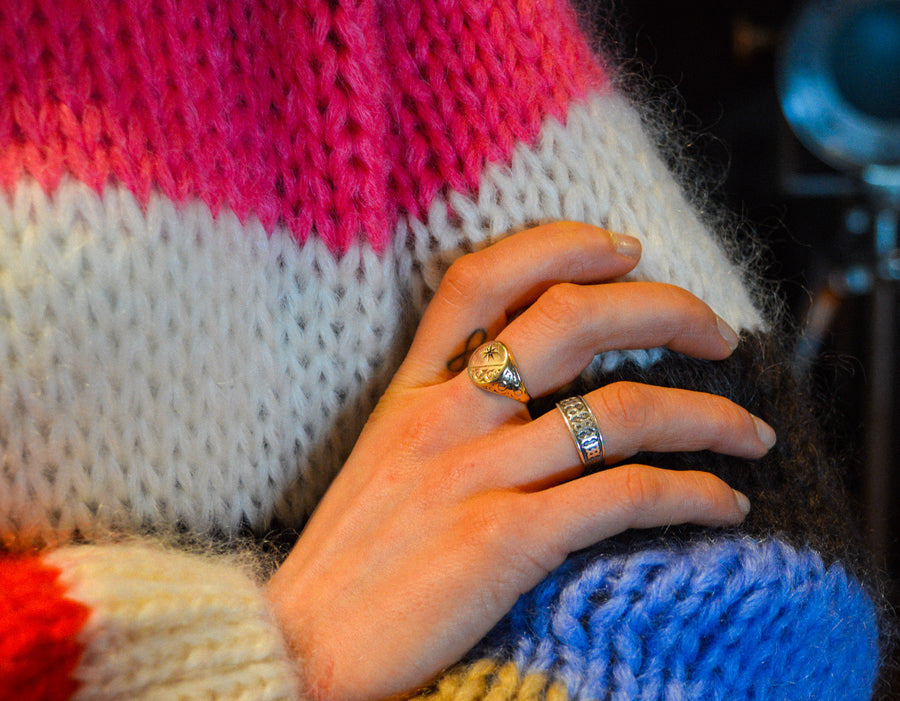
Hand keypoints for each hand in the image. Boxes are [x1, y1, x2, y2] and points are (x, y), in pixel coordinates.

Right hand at [265, 222, 774, 699]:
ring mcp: (475, 476)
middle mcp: (445, 417)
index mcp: (411, 392)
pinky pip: (622, 496)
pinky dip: (691, 494)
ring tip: (749, 432)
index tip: (626, 250)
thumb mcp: (381, 461)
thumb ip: (442, 415)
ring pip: (619, 410)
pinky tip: (724, 504)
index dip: (562, 245)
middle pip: (571, 320)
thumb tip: (524, 392)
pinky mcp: (503, 542)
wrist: (300, 647)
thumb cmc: (347, 558)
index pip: (482, 279)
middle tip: (716, 332)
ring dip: (706, 416)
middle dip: (664, 310)